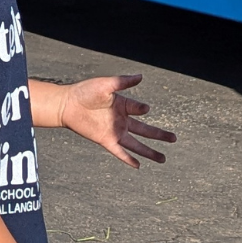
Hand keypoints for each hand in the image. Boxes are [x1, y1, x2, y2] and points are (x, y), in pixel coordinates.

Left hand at [56, 74, 174, 166]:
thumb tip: (141, 76)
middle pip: (145, 130)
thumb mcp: (106, 84)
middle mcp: (122, 120)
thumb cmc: (85, 91)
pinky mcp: (106, 140)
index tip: (144, 109)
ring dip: (150, 151)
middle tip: (174, 138)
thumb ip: (123, 82)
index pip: (140, 108)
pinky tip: (138, 166)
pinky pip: (120, 152)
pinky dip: (128, 159)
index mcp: (124, 105)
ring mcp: (115, 131)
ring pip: (137, 144)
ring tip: (163, 158)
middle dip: (160, 135)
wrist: (67, 104)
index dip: (142, 109)